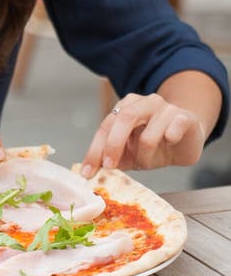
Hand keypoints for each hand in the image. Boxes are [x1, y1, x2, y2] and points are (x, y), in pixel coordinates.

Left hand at [81, 92, 205, 177]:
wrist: (188, 136)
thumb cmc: (157, 143)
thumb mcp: (132, 152)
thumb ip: (115, 157)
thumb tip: (95, 172)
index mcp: (126, 107)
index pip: (106, 126)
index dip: (95, 149)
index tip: (88, 172)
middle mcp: (143, 102)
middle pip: (124, 118)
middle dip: (113, 145)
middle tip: (109, 167)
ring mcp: (165, 108)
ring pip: (148, 135)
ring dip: (144, 157)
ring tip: (147, 164)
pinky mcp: (184, 117)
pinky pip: (175, 126)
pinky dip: (170, 137)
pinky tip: (170, 141)